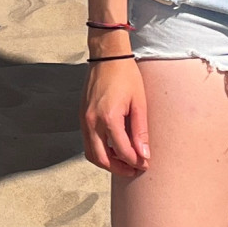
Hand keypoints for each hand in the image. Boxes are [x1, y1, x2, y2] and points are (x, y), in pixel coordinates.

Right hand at [82, 57, 150, 175]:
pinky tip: (113, 147)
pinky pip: (88, 141)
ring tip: (124, 161)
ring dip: (107, 161)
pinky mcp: (82, 116)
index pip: (122, 151)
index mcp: (109, 118)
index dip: (135, 161)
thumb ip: (140, 130)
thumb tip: (144, 154)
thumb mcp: (139, 102)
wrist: (107, 56)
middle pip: (102, 159)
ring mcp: (84, 120)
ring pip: (91, 153)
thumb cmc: (126, 75)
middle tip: (134, 170)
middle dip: (118, 168)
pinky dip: (99, 150)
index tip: (145, 164)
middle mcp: (92, 122)